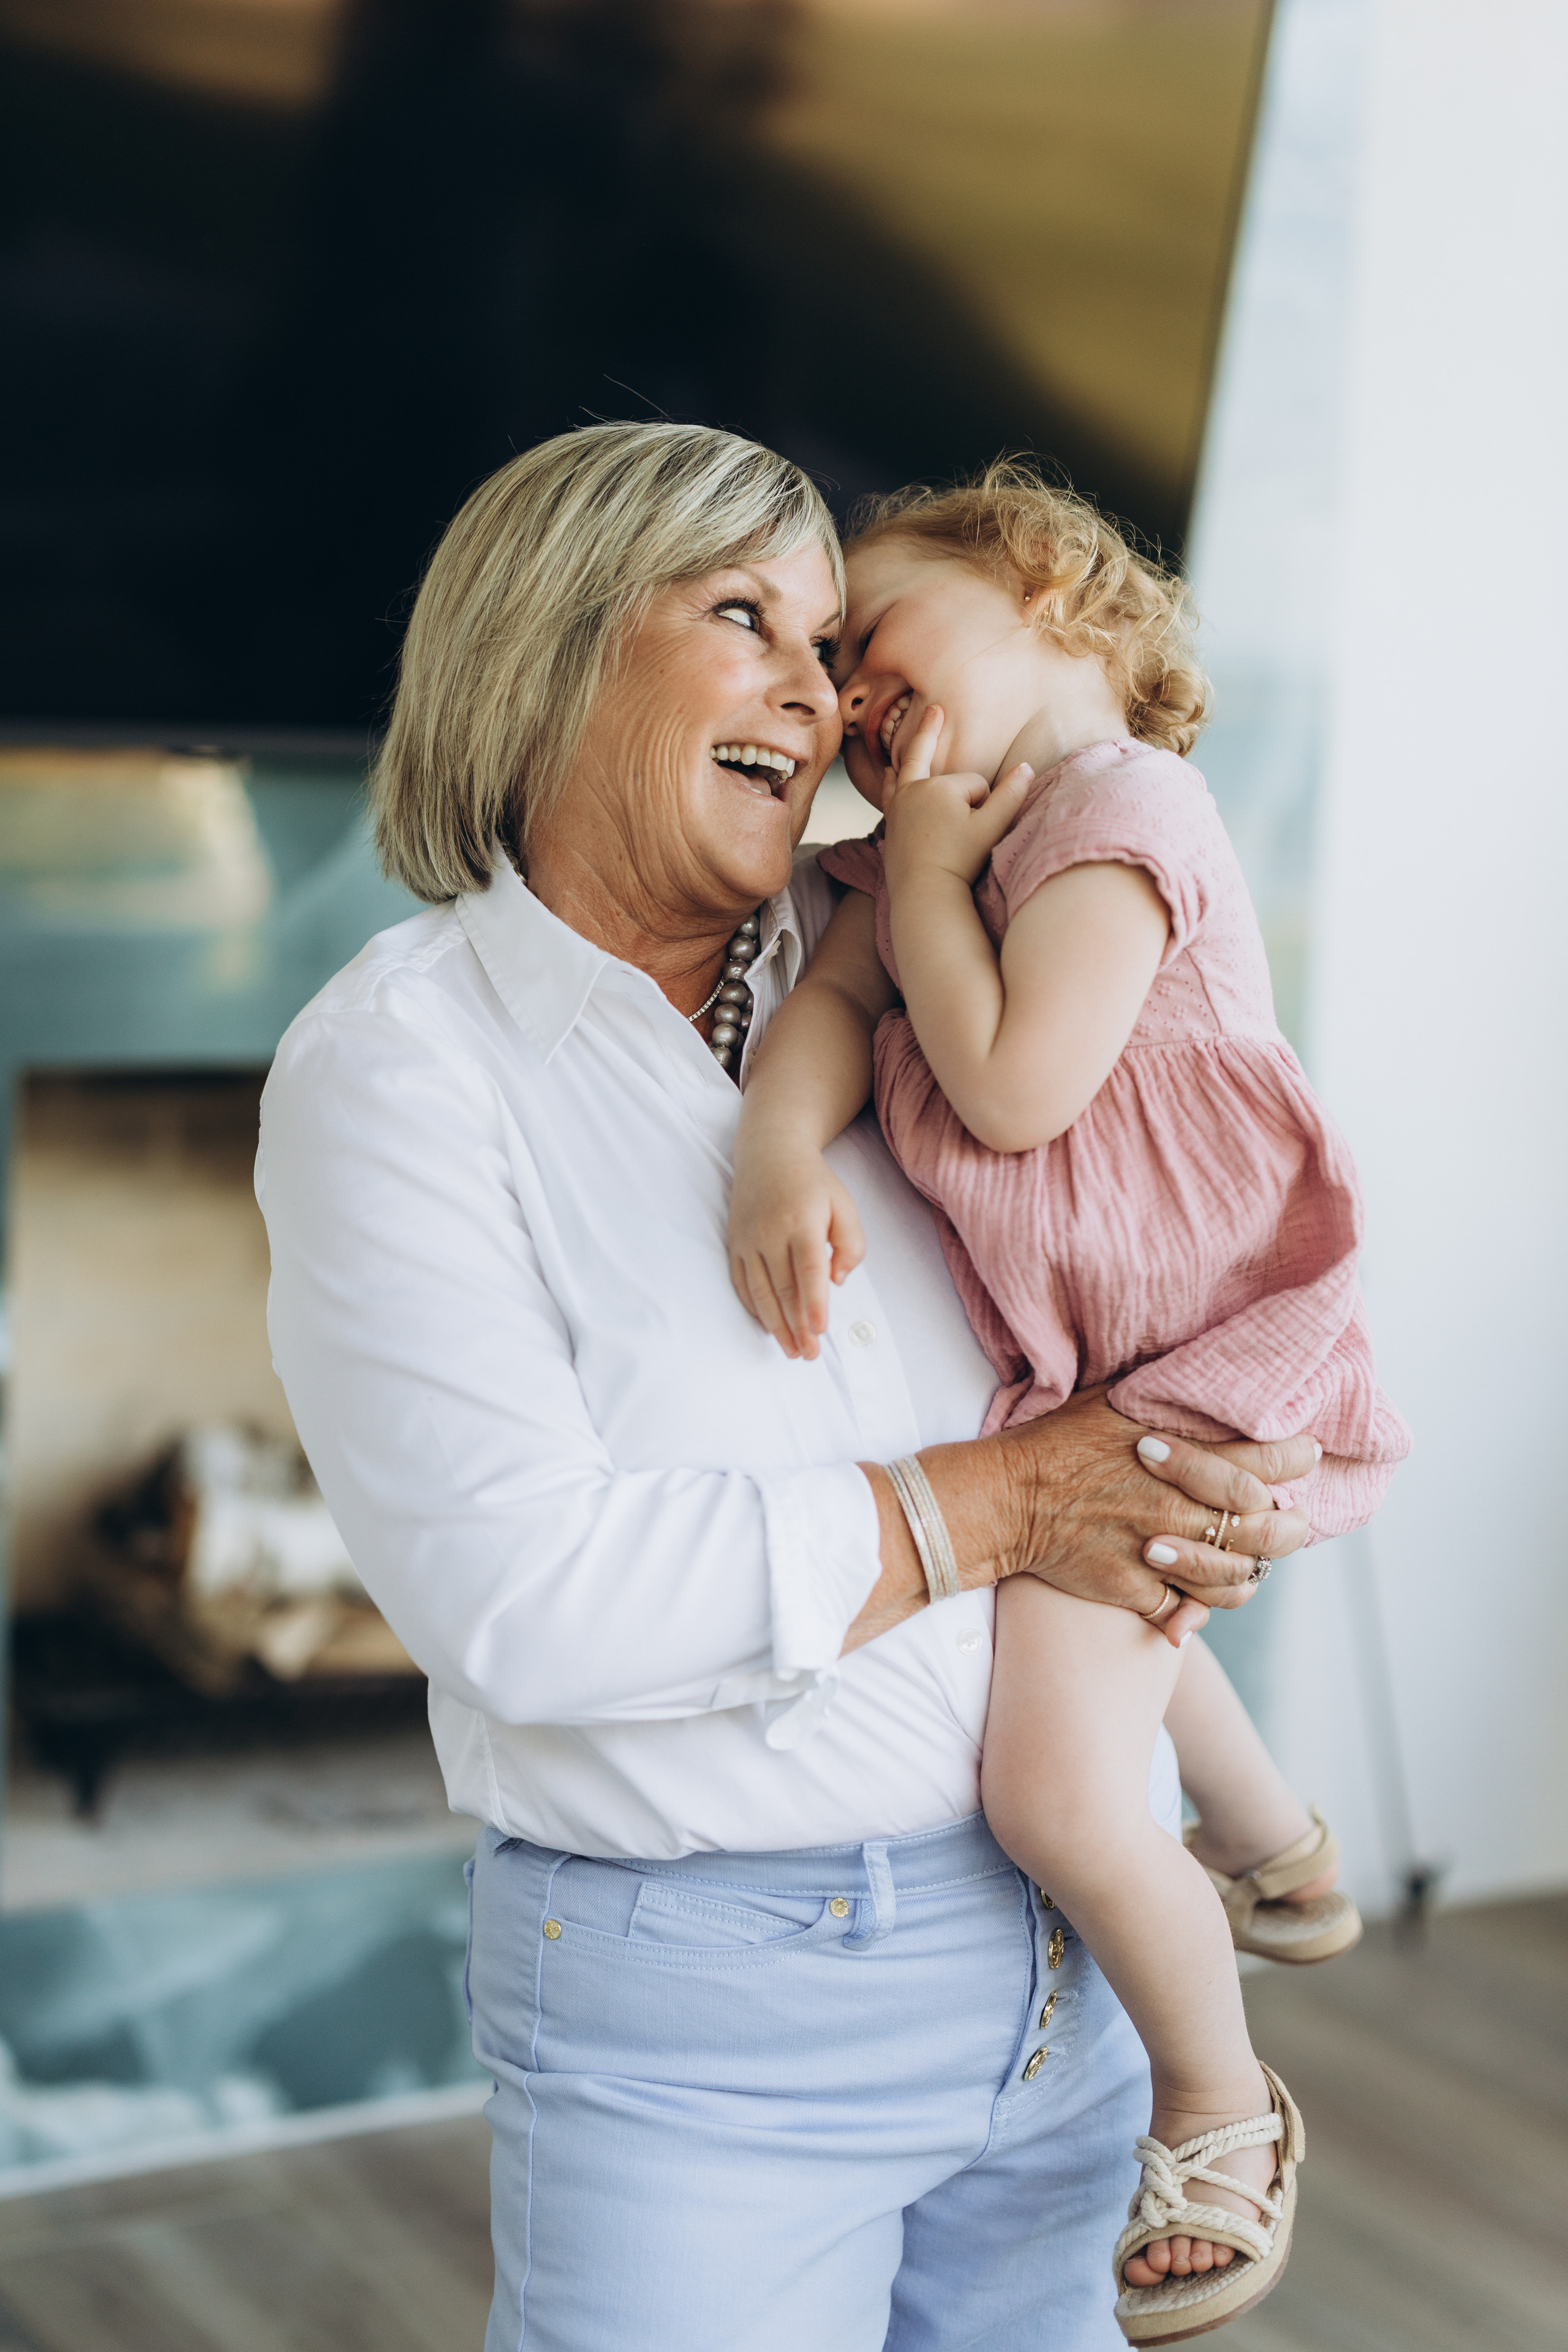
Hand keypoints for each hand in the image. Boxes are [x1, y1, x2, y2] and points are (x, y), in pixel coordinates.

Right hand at [729, 1148, 866, 1360]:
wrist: (769, 1154)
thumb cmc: (814, 1184)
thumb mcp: (844, 1205)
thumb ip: (851, 1243)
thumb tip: (837, 1281)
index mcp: (802, 1222)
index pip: (808, 1270)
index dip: (814, 1303)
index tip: (819, 1330)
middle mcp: (770, 1232)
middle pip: (784, 1288)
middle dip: (797, 1327)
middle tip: (809, 1354)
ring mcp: (749, 1240)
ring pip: (761, 1292)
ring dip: (776, 1325)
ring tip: (791, 1350)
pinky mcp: (735, 1244)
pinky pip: (742, 1283)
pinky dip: (755, 1308)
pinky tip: (768, 1326)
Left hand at [881, 704, 1036, 892]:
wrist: (925, 893)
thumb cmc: (959, 862)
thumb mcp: (992, 828)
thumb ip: (1011, 796)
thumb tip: (1027, 767)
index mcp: (940, 787)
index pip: (974, 784)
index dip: (985, 804)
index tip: (979, 829)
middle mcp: (914, 790)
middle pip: (928, 758)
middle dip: (933, 732)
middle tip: (936, 707)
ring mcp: (899, 805)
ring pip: (906, 772)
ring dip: (909, 755)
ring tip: (908, 734)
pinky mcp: (891, 822)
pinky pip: (891, 792)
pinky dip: (892, 780)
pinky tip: (891, 774)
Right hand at [997, 1388, 1314, 1646]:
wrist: (1005, 1498)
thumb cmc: (1058, 1441)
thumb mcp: (1112, 1400)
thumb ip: (1164, 1395)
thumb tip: (1201, 1376)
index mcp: (1177, 1454)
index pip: (1262, 1459)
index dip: (1296, 1458)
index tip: (1307, 1453)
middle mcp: (1174, 1504)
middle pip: (1264, 1527)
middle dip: (1290, 1525)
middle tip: (1293, 1518)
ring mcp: (1155, 1551)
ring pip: (1233, 1578)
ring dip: (1248, 1571)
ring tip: (1252, 1559)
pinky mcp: (1132, 1589)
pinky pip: (1186, 1610)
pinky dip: (1197, 1610)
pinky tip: (1200, 1596)